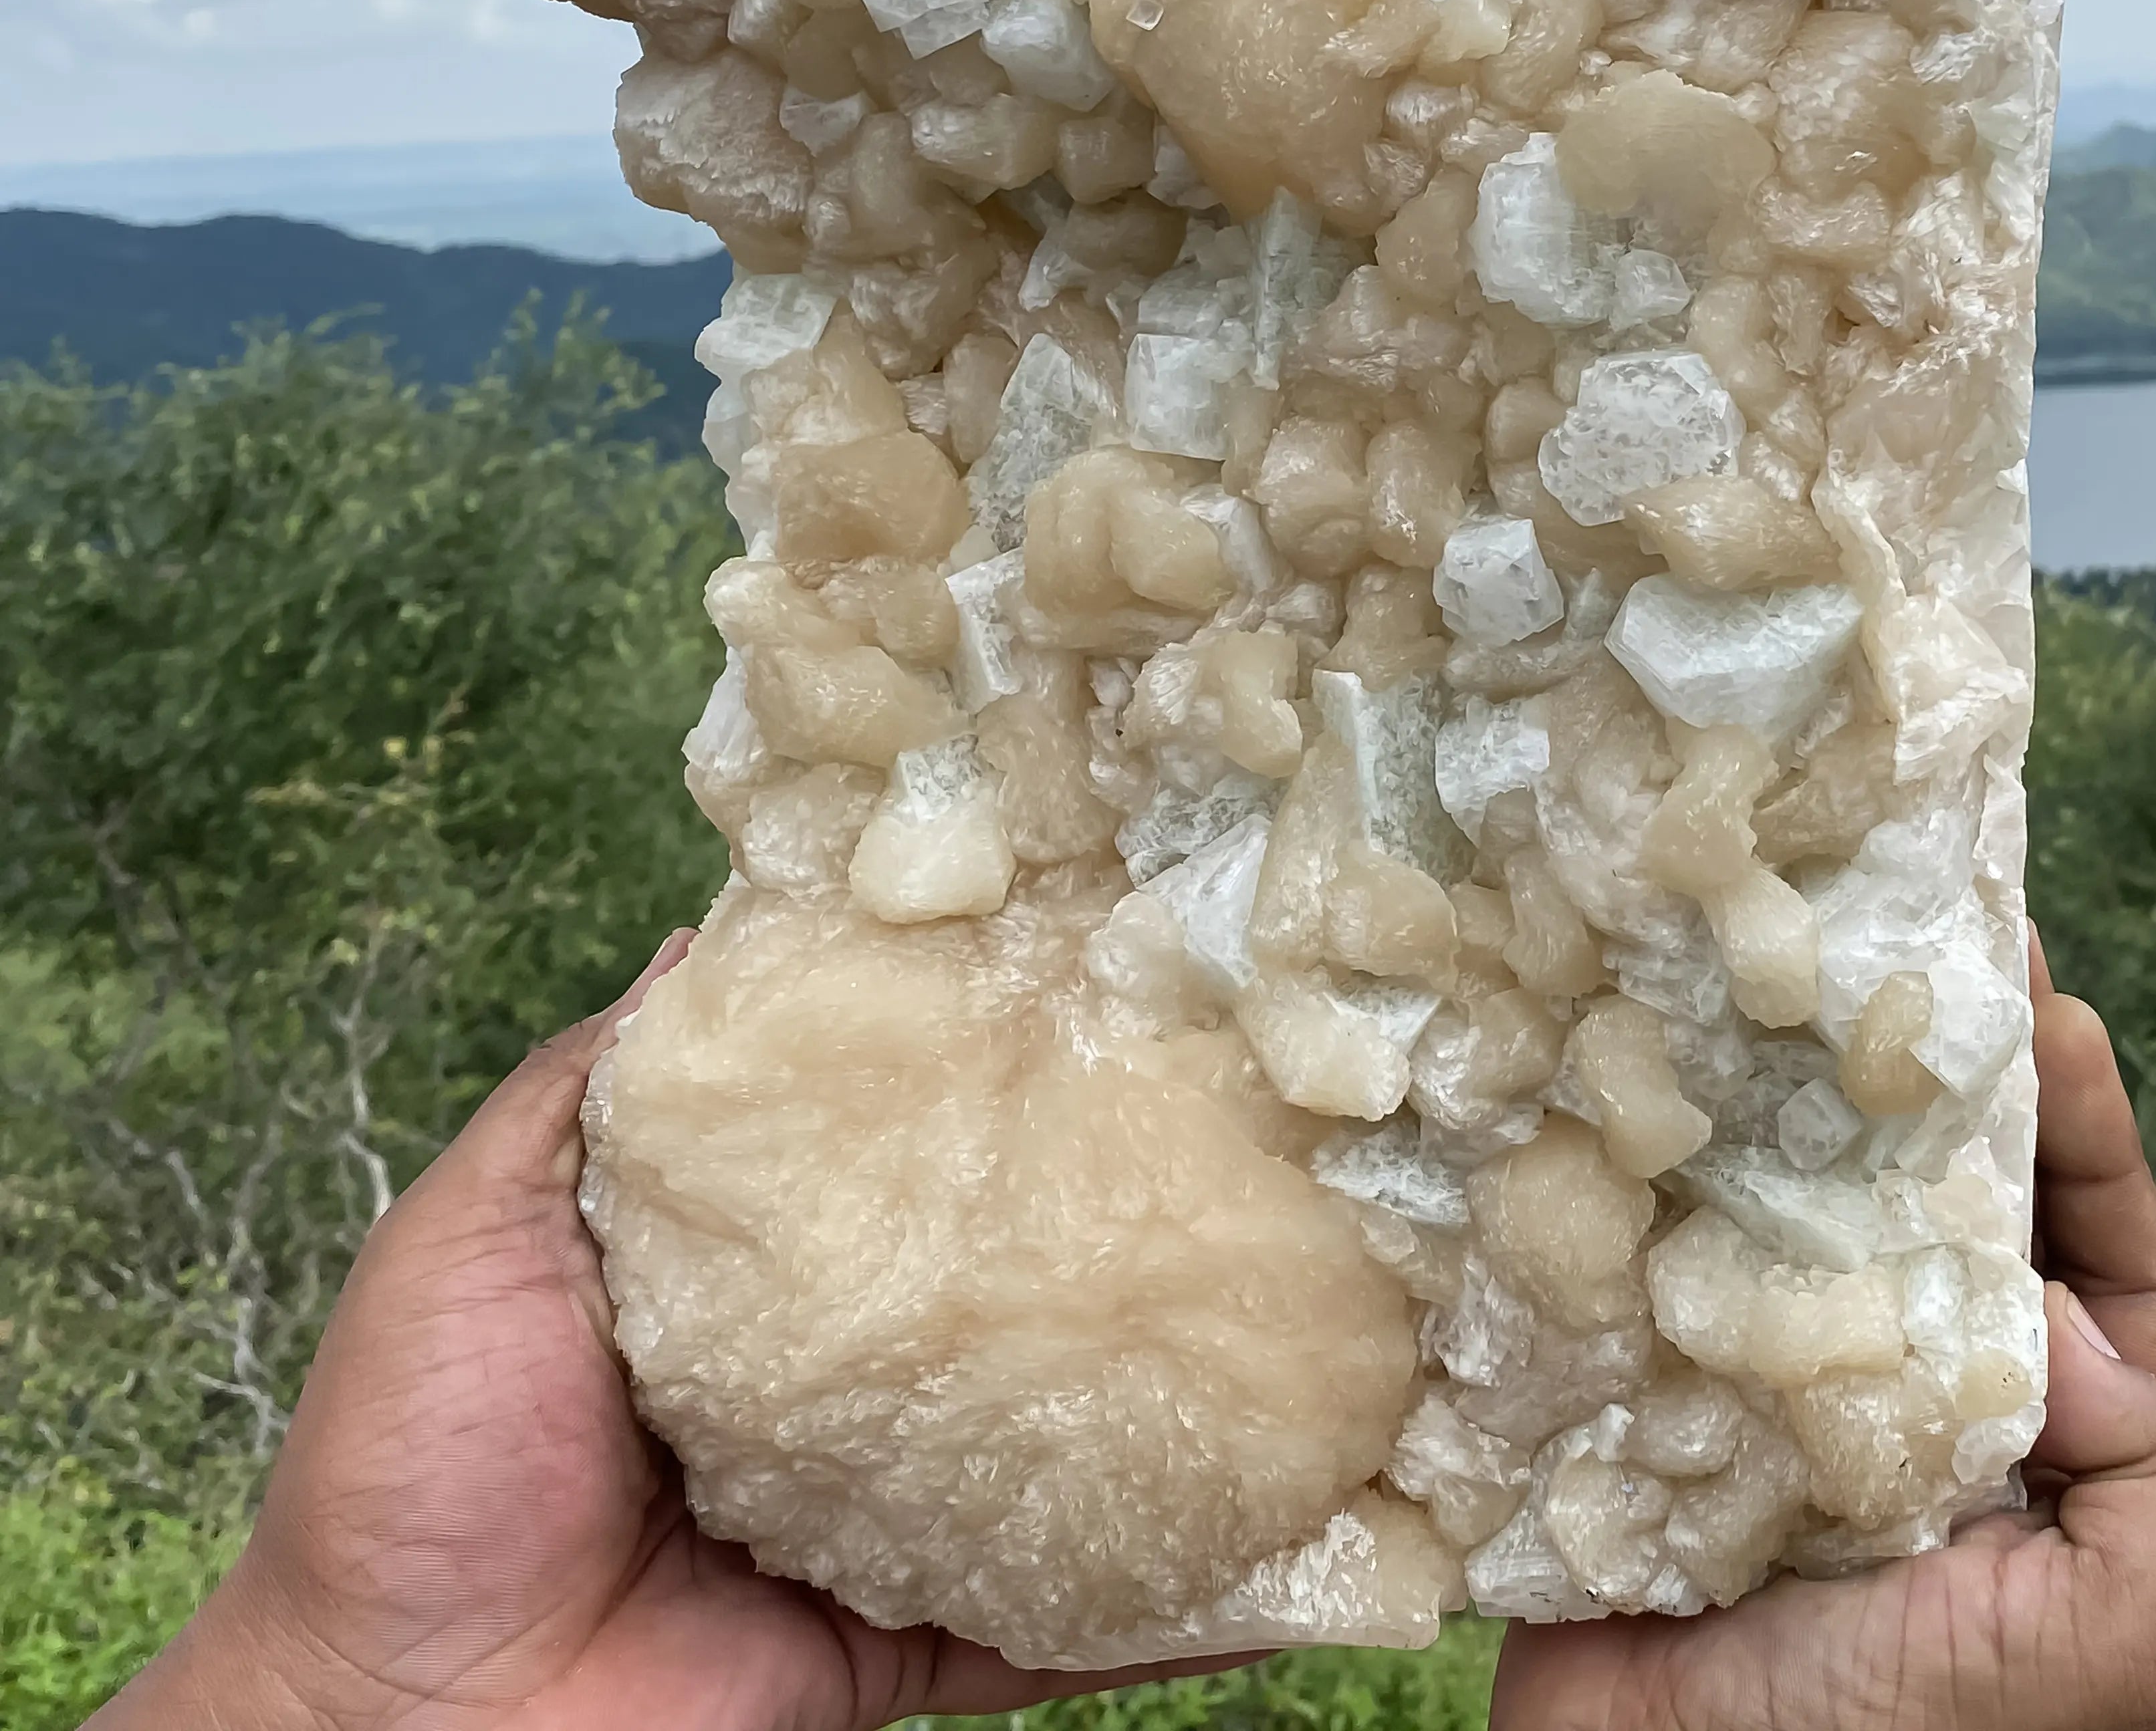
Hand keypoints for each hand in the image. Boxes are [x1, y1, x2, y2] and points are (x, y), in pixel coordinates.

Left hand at [97, 933, 1248, 1730]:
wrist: (397, 1727)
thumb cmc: (416, 1458)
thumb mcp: (480, 1225)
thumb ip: (598, 1089)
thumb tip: (711, 926)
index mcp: (743, 1264)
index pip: (890, 1144)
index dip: (981, 1069)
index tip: (1098, 982)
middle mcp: (834, 1374)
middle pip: (1000, 1283)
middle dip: (1115, 1222)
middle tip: (1266, 1135)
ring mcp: (886, 1509)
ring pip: (1063, 1442)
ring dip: (1185, 1402)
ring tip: (1337, 1322)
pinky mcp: (910, 1638)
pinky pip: (1063, 1621)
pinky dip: (1175, 1604)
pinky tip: (1298, 1546)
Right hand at [1489, 937, 2155, 1730]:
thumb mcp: (2115, 1650)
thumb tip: (2070, 1310)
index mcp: (2043, 1451)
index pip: (2097, 1260)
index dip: (2085, 1130)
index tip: (2054, 1005)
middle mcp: (1919, 1399)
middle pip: (1947, 1204)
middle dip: (1939, 1076)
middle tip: (1913, 934)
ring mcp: (1782, 1390)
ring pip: (1805, 1213)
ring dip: (1795, 1101)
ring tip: (1779, 972)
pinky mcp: (1655, 1396)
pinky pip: (1672, 1266)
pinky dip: (1661, 1181)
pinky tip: (1643, 1084)